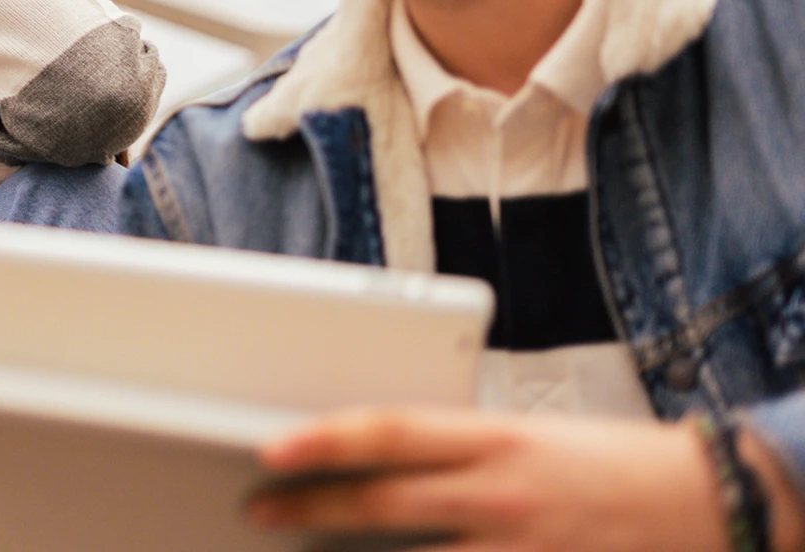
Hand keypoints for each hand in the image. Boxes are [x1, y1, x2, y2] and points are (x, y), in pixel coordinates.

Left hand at [249, 407, 775, 551]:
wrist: (710, 502)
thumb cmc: (611, 465)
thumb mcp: (528, 437)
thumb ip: (457, 452)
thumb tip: (378, 457)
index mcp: (496, 438)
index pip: (391, 431)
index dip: (324, 440)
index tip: (272, 448)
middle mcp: (502, 494)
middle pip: (383, 503)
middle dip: (310, 509)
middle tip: (262, 508)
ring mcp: (521, 551)